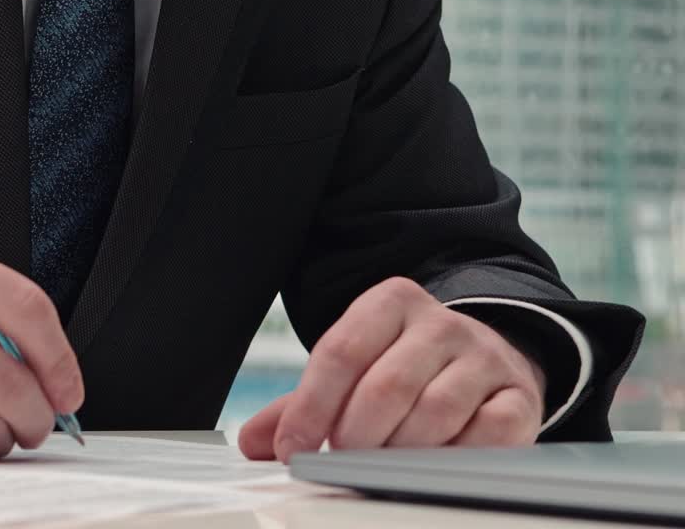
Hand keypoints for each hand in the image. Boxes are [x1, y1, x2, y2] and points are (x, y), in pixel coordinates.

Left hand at [239, 278, 545, 462]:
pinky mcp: (519, 396)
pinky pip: (489, 434)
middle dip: (354, 433)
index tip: (291, 449)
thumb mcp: (352, 371)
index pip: (340, 351)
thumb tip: (253, 441)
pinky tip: (431, 469)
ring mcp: (484, 357)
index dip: (310, 406)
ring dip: (399, 451)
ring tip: (378, 468)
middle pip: (387, 383)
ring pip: (436, 410)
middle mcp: (440, 323)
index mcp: (390, 303)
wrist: (485, 359)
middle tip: (339, 460)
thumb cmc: (403, 369)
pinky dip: (453, 460)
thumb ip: (300, 404)